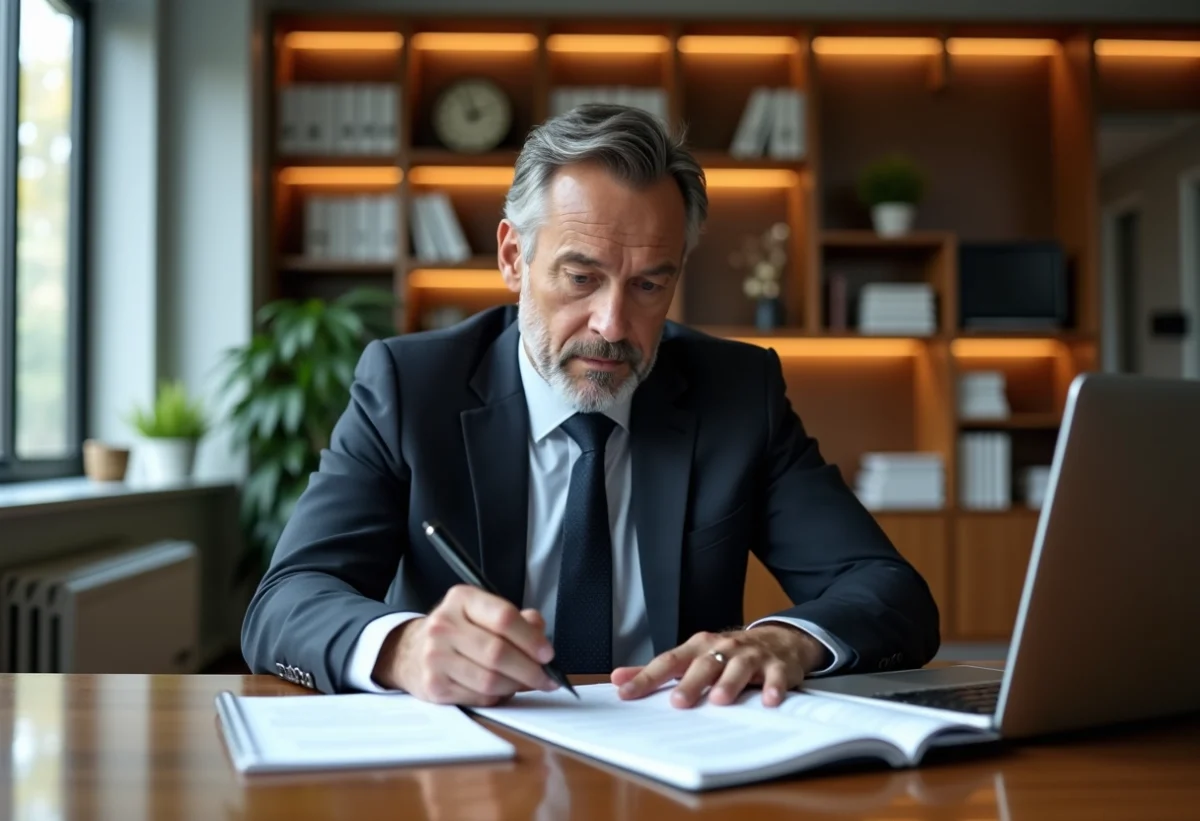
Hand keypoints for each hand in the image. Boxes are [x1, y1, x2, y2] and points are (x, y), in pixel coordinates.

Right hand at [374, 584, 559, 704]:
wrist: (411, 651)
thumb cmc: (458, 631)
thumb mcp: (483, 613)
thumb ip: (516, 620)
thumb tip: (540, 634)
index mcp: (462, 599)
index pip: (503, 617)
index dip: (531, 639)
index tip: (547, 654)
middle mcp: (444, 625)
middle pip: (498, 652)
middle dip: (530, 669)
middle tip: (546, 678)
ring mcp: (435, 656)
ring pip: (490, 679)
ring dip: (516, 686)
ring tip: (525, 683)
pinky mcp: (434, 685)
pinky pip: (479, 696)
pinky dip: (498, 696)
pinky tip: (501, 689)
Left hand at [611, 624, 828, 708]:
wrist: (778, 639)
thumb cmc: (726, 653)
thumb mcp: (692, 657)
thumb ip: (657, 671)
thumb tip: (618, 679)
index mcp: (698, 648)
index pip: (668, 662)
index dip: (646, 677)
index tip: (625, 693)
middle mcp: (722, 648)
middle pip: (703, 665)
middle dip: (690, 683)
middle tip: (677, 702)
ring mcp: (750, 656)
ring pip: (738, 667)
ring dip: (729, 683)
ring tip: (719, 700)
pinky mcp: (777, 666)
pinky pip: (776, 676)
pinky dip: (773, 688)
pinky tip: (769, 701)